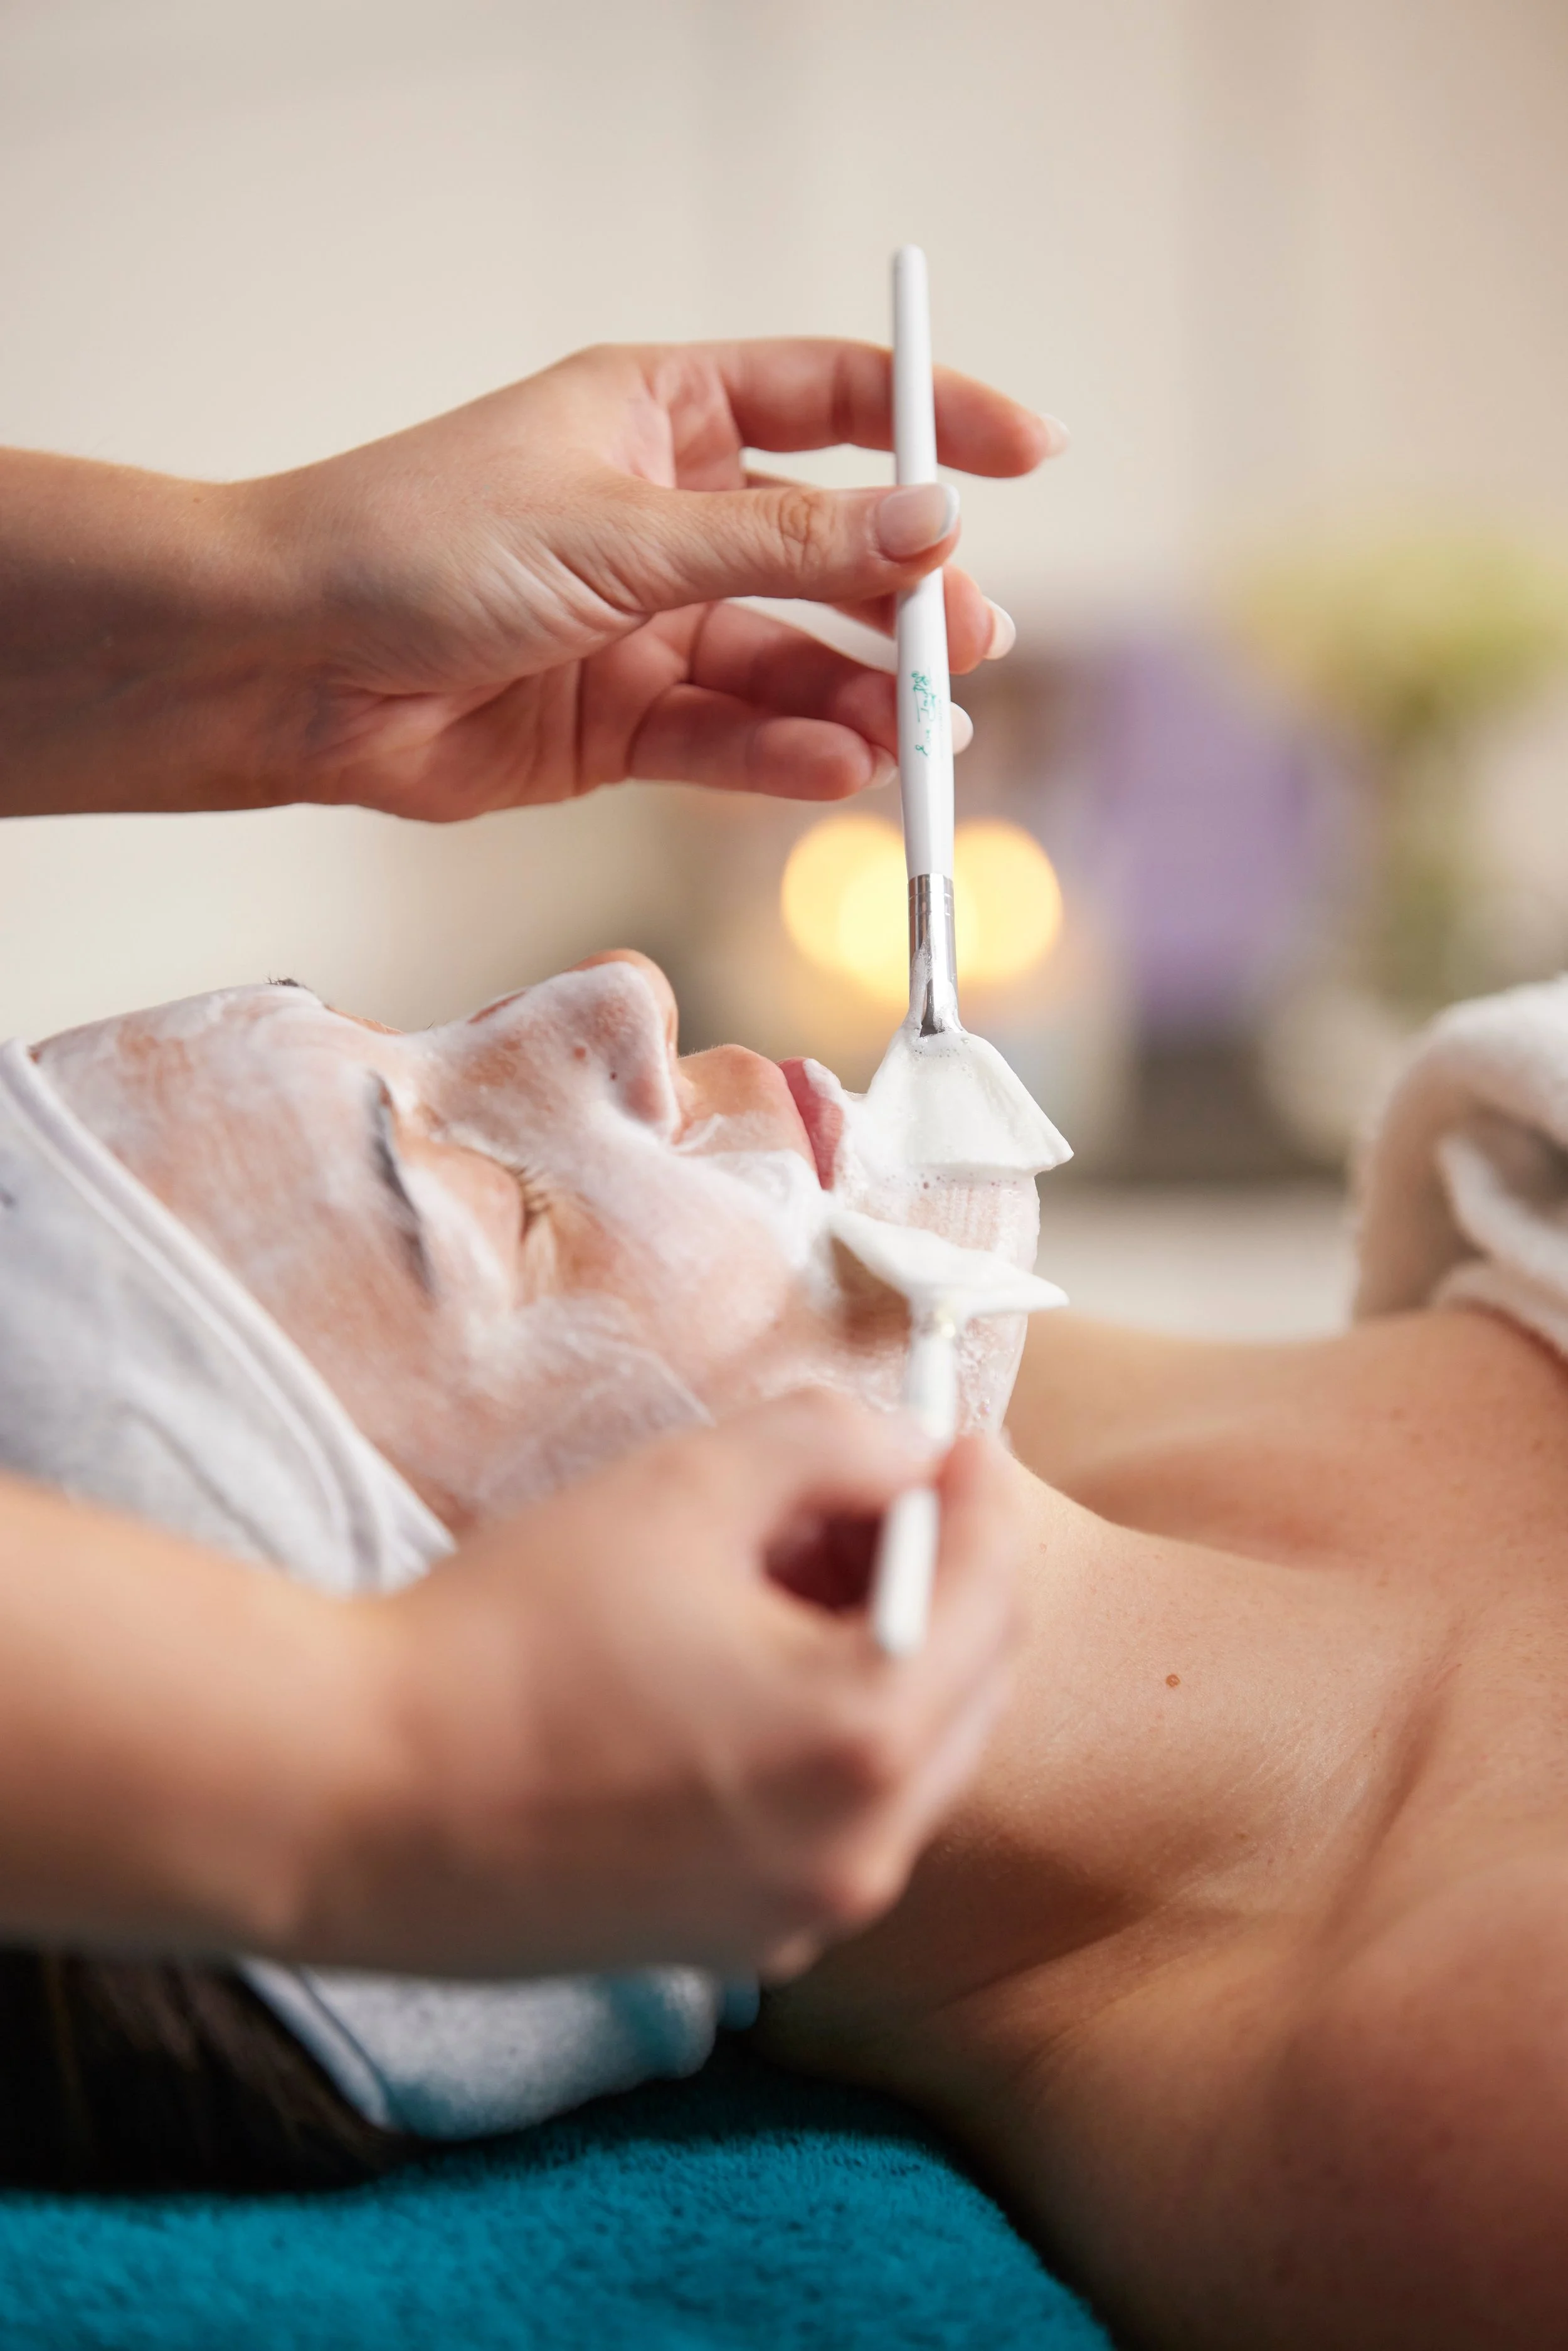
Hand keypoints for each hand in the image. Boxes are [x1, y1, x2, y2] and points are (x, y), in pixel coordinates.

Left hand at [250, 340, 1061, 818]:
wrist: (286, 664)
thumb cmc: (417, 545)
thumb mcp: (619, 530)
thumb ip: (780, 543)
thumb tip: (931, 529)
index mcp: (658, 415)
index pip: (829, 401)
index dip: (931, 422)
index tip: (1029, 453)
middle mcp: (663, 519)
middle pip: (825, 554)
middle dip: (901, 602)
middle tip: (963, 647)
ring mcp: (644, 627)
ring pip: (785, 662)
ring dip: (854, 697)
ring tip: (917, 735)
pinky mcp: (618, 726)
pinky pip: (727, 739)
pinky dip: (781, 757)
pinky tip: (834, 769)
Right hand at [320, 1390, 1022, 1978]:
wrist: (353, 1798)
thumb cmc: (508, 1636)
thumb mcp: (684, 1485)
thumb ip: (829, 1443)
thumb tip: (911, 1458)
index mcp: (865, 1739)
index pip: (990, 1593)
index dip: (978, 1498)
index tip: (959, 1441)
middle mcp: (860, 1852)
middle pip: (966, 1682)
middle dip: (932, 1577)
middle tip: (851, 1502)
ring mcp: (799, 1915)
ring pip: (906, 1756)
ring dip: (880, 1657)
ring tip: (775, 1579)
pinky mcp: (735, 1942)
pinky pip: (836, 1820)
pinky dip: (824, 1737)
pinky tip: (733, 1675)